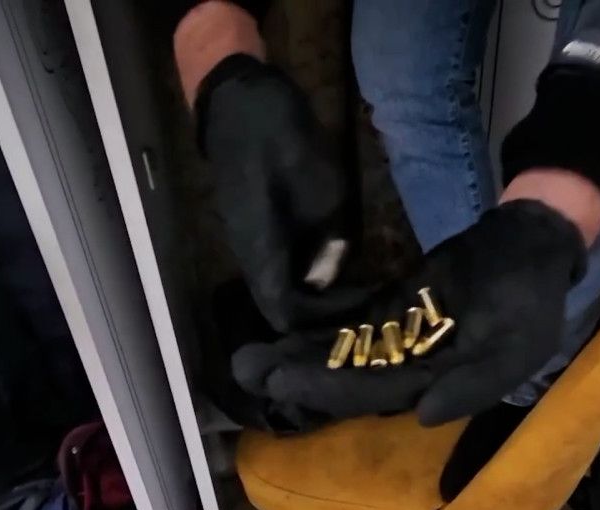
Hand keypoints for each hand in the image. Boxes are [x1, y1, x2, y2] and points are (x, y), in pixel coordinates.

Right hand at [193, 53, 363, 330]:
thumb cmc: (284, 143)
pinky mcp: (250, 225)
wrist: (241, 103)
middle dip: (319, 308)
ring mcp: (244, 240)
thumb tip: (326, 281)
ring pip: (276, 284)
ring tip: (350, 278)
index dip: (322, 316)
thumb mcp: (325, 193)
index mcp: (260, 252)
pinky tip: (329, 252)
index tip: (357, 300)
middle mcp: (246, 255)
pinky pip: (275, 262)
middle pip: (278, 304)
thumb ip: (329, 244)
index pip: (285, 312)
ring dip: (311, 288)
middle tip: (358, 295)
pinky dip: (302, 267)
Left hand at [232, 200, 586, 425]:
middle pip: (345, 377)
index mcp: (440, 386)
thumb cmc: (532, 297)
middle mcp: (413, 371)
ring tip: (247, 355)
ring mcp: (400, 339)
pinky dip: (317, 328)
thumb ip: (476, 384)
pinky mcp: (394, 309)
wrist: (531, 243)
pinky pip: (350, 323)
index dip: (327, 388)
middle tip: (245, 368)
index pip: (374, 393)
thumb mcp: (521, 344)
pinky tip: (280, 328)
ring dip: (297, 355)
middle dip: (297, 375)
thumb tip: (423, 416)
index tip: (280, 379)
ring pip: (341, 353)